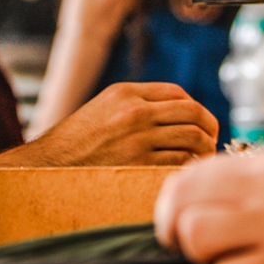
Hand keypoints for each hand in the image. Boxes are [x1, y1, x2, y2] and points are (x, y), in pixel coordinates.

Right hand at [16, 83, 217, 165]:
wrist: (50, 166)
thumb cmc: (79, 139)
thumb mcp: (104, 106)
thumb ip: (138, 103)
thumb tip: (180, 111)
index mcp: (126, 92)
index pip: (176, 93)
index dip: (195, 106)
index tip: (201, 120)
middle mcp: (134, 111)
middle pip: (191, 111)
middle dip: (210, 125)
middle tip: (213, 138)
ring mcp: (137, 138)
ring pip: (191, 137)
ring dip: (205, 147)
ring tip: (204, 156)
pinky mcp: (138, 165)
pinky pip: (178, 162)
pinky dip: (190, 166)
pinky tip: (189, 171)